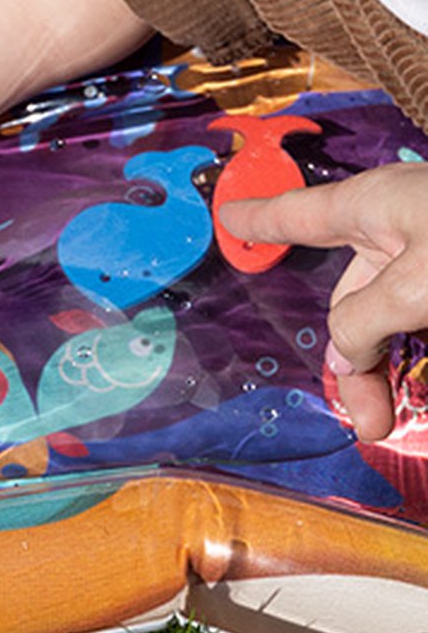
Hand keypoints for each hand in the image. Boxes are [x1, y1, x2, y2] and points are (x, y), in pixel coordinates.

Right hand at [218, 162, 427, 441]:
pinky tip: (420, 392)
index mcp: (370, 209)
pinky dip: (420, 364)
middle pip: (350, 299)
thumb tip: (348, 357)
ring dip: (386, 377)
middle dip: (350, 364)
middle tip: (366, 422)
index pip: (292, 215)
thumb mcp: (415, 283)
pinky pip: (424, 329)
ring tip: (392, 424)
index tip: (225, 217)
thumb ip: (362, 321)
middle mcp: (397, 232)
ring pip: (392, 325)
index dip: (255, 220)